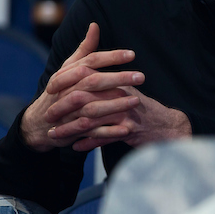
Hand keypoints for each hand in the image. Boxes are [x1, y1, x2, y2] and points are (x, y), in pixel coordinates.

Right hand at [20, 23, 144, 151]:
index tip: (132, 54)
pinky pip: (92, 132)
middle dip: (117, 78)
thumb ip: (84, 49)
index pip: (90, 61)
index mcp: (67, 74)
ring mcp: (69, 112)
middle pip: (93, 82)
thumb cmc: (59, 91)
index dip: (111, 57)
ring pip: (92, 106)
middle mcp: (67, 91)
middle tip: (141, 77)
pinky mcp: (73, 130)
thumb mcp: (68, 69)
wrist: (38, 122)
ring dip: (115, 104)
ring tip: (137, 101)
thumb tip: (95, 25)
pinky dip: (108, 131)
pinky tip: (126, 129)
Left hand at [53, 85, 191, 151]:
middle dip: (63, 108)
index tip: (49, 91)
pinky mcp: (130, 130)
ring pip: (91, 120)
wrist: (167, 125)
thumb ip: (106, 78)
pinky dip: (88, 143)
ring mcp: (125, 113)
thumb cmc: (142, 108)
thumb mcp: (126, 89)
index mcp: (117, 82)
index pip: (86, 77)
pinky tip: (75, 146)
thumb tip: (84, 67)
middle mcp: (120, 95)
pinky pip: (104, 137)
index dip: (66, 83)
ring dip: (70, 129)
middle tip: (47, 116)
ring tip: (55, 135)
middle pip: (84, 99)